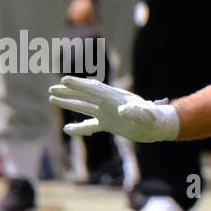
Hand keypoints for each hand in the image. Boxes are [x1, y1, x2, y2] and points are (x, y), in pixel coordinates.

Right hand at [49, 76, 179, 141]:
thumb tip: (124, 110)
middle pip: (86, 95)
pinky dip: (80, 128)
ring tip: (52, 98)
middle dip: (69, 92)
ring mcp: (107, 112)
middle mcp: (109, 103)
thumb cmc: (155, 119)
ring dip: (69, 103)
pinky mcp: (108, 123)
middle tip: (52, 88)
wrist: (158, 126)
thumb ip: (137, 111)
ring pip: (84, 106)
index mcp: (117, 98)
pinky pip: (90, 125)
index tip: (65, 80)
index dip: (80, 85)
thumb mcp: (148, 116)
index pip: (95, 89)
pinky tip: (67, 130)